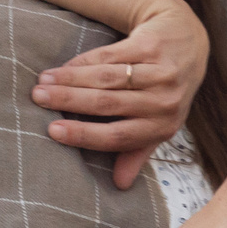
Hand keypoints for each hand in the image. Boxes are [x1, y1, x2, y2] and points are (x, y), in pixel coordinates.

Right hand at [34, 0, 210, 188]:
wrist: (187, 43)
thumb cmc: (164, 90)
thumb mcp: (157, 123)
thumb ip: (136, 151)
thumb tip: (120, 185)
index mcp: (163, 127)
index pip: (118, 137)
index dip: (83, 135)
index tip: (53, 131)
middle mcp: (165, 102)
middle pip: (107, 104)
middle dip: (68, 101)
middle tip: (39, 99)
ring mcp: (161, 73)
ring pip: (106, 79)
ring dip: (70, 80)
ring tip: (43, 81)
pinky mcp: (153, 46)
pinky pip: (110, 56)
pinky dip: (84, 62)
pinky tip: (65, 66)